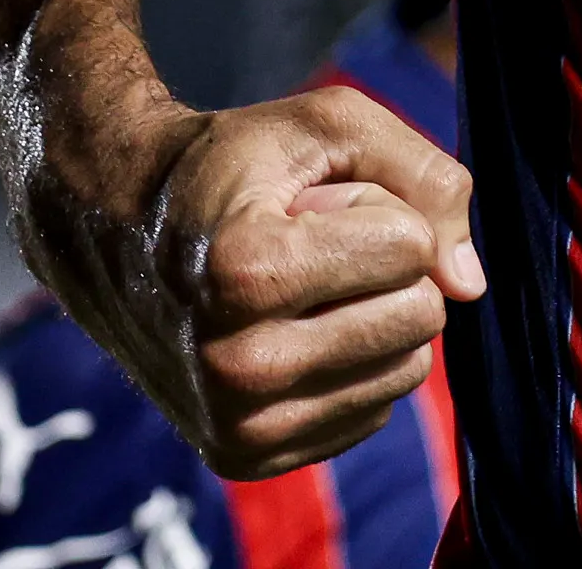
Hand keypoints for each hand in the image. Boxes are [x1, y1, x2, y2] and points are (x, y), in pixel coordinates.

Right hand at [28, 83, 488, 474]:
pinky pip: (374, 412)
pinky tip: (289, 330)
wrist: (111, 226)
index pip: (411, 248)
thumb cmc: (232, 163)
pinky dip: (353, 365)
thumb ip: (424, 179)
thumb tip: (470, 283)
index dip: (377, 205)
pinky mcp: (247, 456)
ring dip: (372, 315)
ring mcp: (238, 421)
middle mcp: (235, 363)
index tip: (305, 202)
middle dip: (384, 265)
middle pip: (420, 315)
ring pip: (406, 370)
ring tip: (295, 285)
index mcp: (244, 272)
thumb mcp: (328, 124)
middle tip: (304, 242)